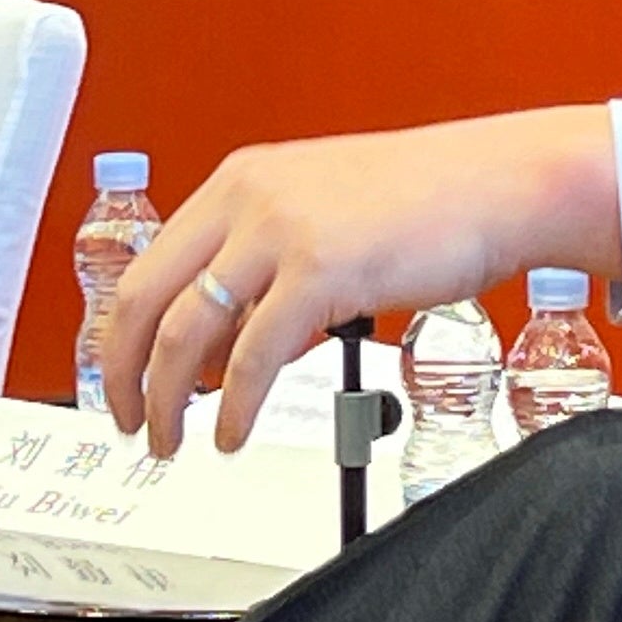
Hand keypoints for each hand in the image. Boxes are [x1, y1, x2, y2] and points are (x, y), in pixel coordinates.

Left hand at [105, 108, 619, 455]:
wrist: (499, 185)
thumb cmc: (430, 202)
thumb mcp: (324, 218)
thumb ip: (271, 272)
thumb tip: (237, 347)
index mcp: (241, 182)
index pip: (149, 266)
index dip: (123, 335)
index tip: (122, 377)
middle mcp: (249, 200)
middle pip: (146, 300)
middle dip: (125, 375)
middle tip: (130, 421)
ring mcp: (281, 233)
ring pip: (188, 332)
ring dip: (170, 400)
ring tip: (175, 439)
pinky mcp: (322, 272)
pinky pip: (255, 358)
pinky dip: (236, 408)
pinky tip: (234, 434)